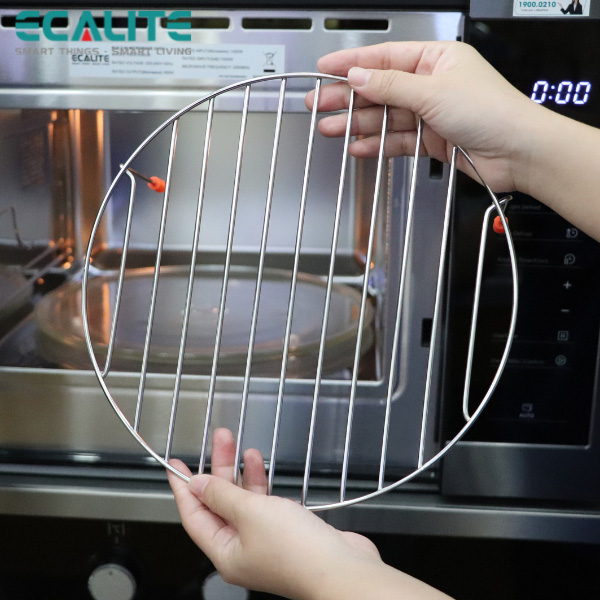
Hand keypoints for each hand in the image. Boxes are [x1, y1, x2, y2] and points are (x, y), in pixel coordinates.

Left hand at [167, 428, 381, 599]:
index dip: (183, 488)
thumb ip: (222, 495)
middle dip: (219, 469)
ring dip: (241, 472)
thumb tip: (198, 485)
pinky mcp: (287, 531)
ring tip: (240, 445)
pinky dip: (260, 482)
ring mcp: (266, 540)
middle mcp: (243, 548)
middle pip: (220, 503)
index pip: (194, 515)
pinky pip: (265, 503)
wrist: (342, 567)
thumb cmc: (298, 551)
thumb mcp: (250, 513)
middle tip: (219, 441)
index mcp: (225, 552)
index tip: (176, 466)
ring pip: (244, 500)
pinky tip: (259, 464)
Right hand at [306, 41, 543, 192]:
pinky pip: (397, 140)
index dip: (353, 63)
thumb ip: (391, 85)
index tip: (326, 69)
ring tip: (330, 128)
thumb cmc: (491, 111)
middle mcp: (432, 85)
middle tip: (319, 103)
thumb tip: (358, 75)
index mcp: (437, 60)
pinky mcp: (432, 140)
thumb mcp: (433, 91)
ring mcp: (431, 114)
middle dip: (348, 97)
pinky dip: (377, 144)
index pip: (385, 57)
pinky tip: (358, 146)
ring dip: (357, 123)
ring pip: (386, 117)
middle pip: (380, 89)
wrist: (516, 152)